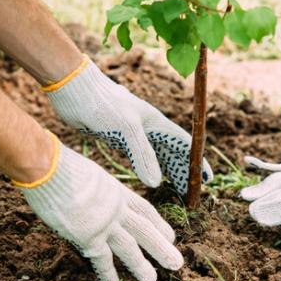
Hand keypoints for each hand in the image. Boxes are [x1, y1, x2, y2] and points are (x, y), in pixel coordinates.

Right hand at [20, 138, 183, 280]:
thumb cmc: (59, 164)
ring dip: (140, 266)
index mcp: (117, 190)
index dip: (158, 224)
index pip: (144, 210)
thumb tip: (87, 194)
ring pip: (129, 248)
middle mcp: (116, 208)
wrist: (48, 167)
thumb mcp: (89, 173)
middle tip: (176, 263)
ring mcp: (104, 223)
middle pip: (145, 230)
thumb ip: (94, 189)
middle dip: (161, 248)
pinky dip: (107, 274)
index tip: (170, 236)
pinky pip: (101, 260)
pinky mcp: (88, 236)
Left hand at [45, 58, 212, 195]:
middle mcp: (148, 127)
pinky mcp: (117, 136)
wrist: (73, 89)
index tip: (206, 179)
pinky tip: (149, 178)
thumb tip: (156, 183)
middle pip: (173, 152)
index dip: (196, 161)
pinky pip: (139, 156)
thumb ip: (143, 156)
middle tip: (192, 191)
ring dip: (168, 170)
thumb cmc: (103, 103)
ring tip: (177, 189)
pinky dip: (148, 168)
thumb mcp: (127, 129)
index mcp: (156, 123)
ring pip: (157, 155)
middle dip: (184, 170)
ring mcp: (133, 132)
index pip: (184, 144)